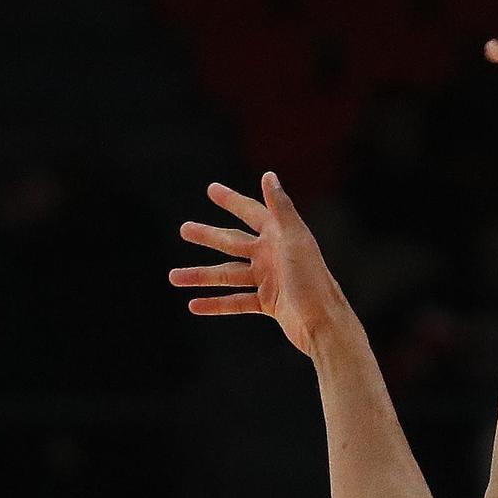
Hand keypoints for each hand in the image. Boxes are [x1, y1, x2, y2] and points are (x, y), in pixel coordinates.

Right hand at [169, 172, 348, 356]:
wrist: (323, 323)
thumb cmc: (312, 280)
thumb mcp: (295, 239)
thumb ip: (280, 207)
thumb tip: (268, 174)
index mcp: (280, 236)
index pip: (251, 212)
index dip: (231, 200)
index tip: (211, 190)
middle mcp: (273, 255)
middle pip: (233, 242)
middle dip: (208, 236)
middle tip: (184, 229)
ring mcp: (270, 280)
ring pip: (228, 275)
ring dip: (201, 276)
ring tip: (173, 277)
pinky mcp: (269, 303)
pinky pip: (236, 302)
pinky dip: (216, 304)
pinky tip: (194, 305)